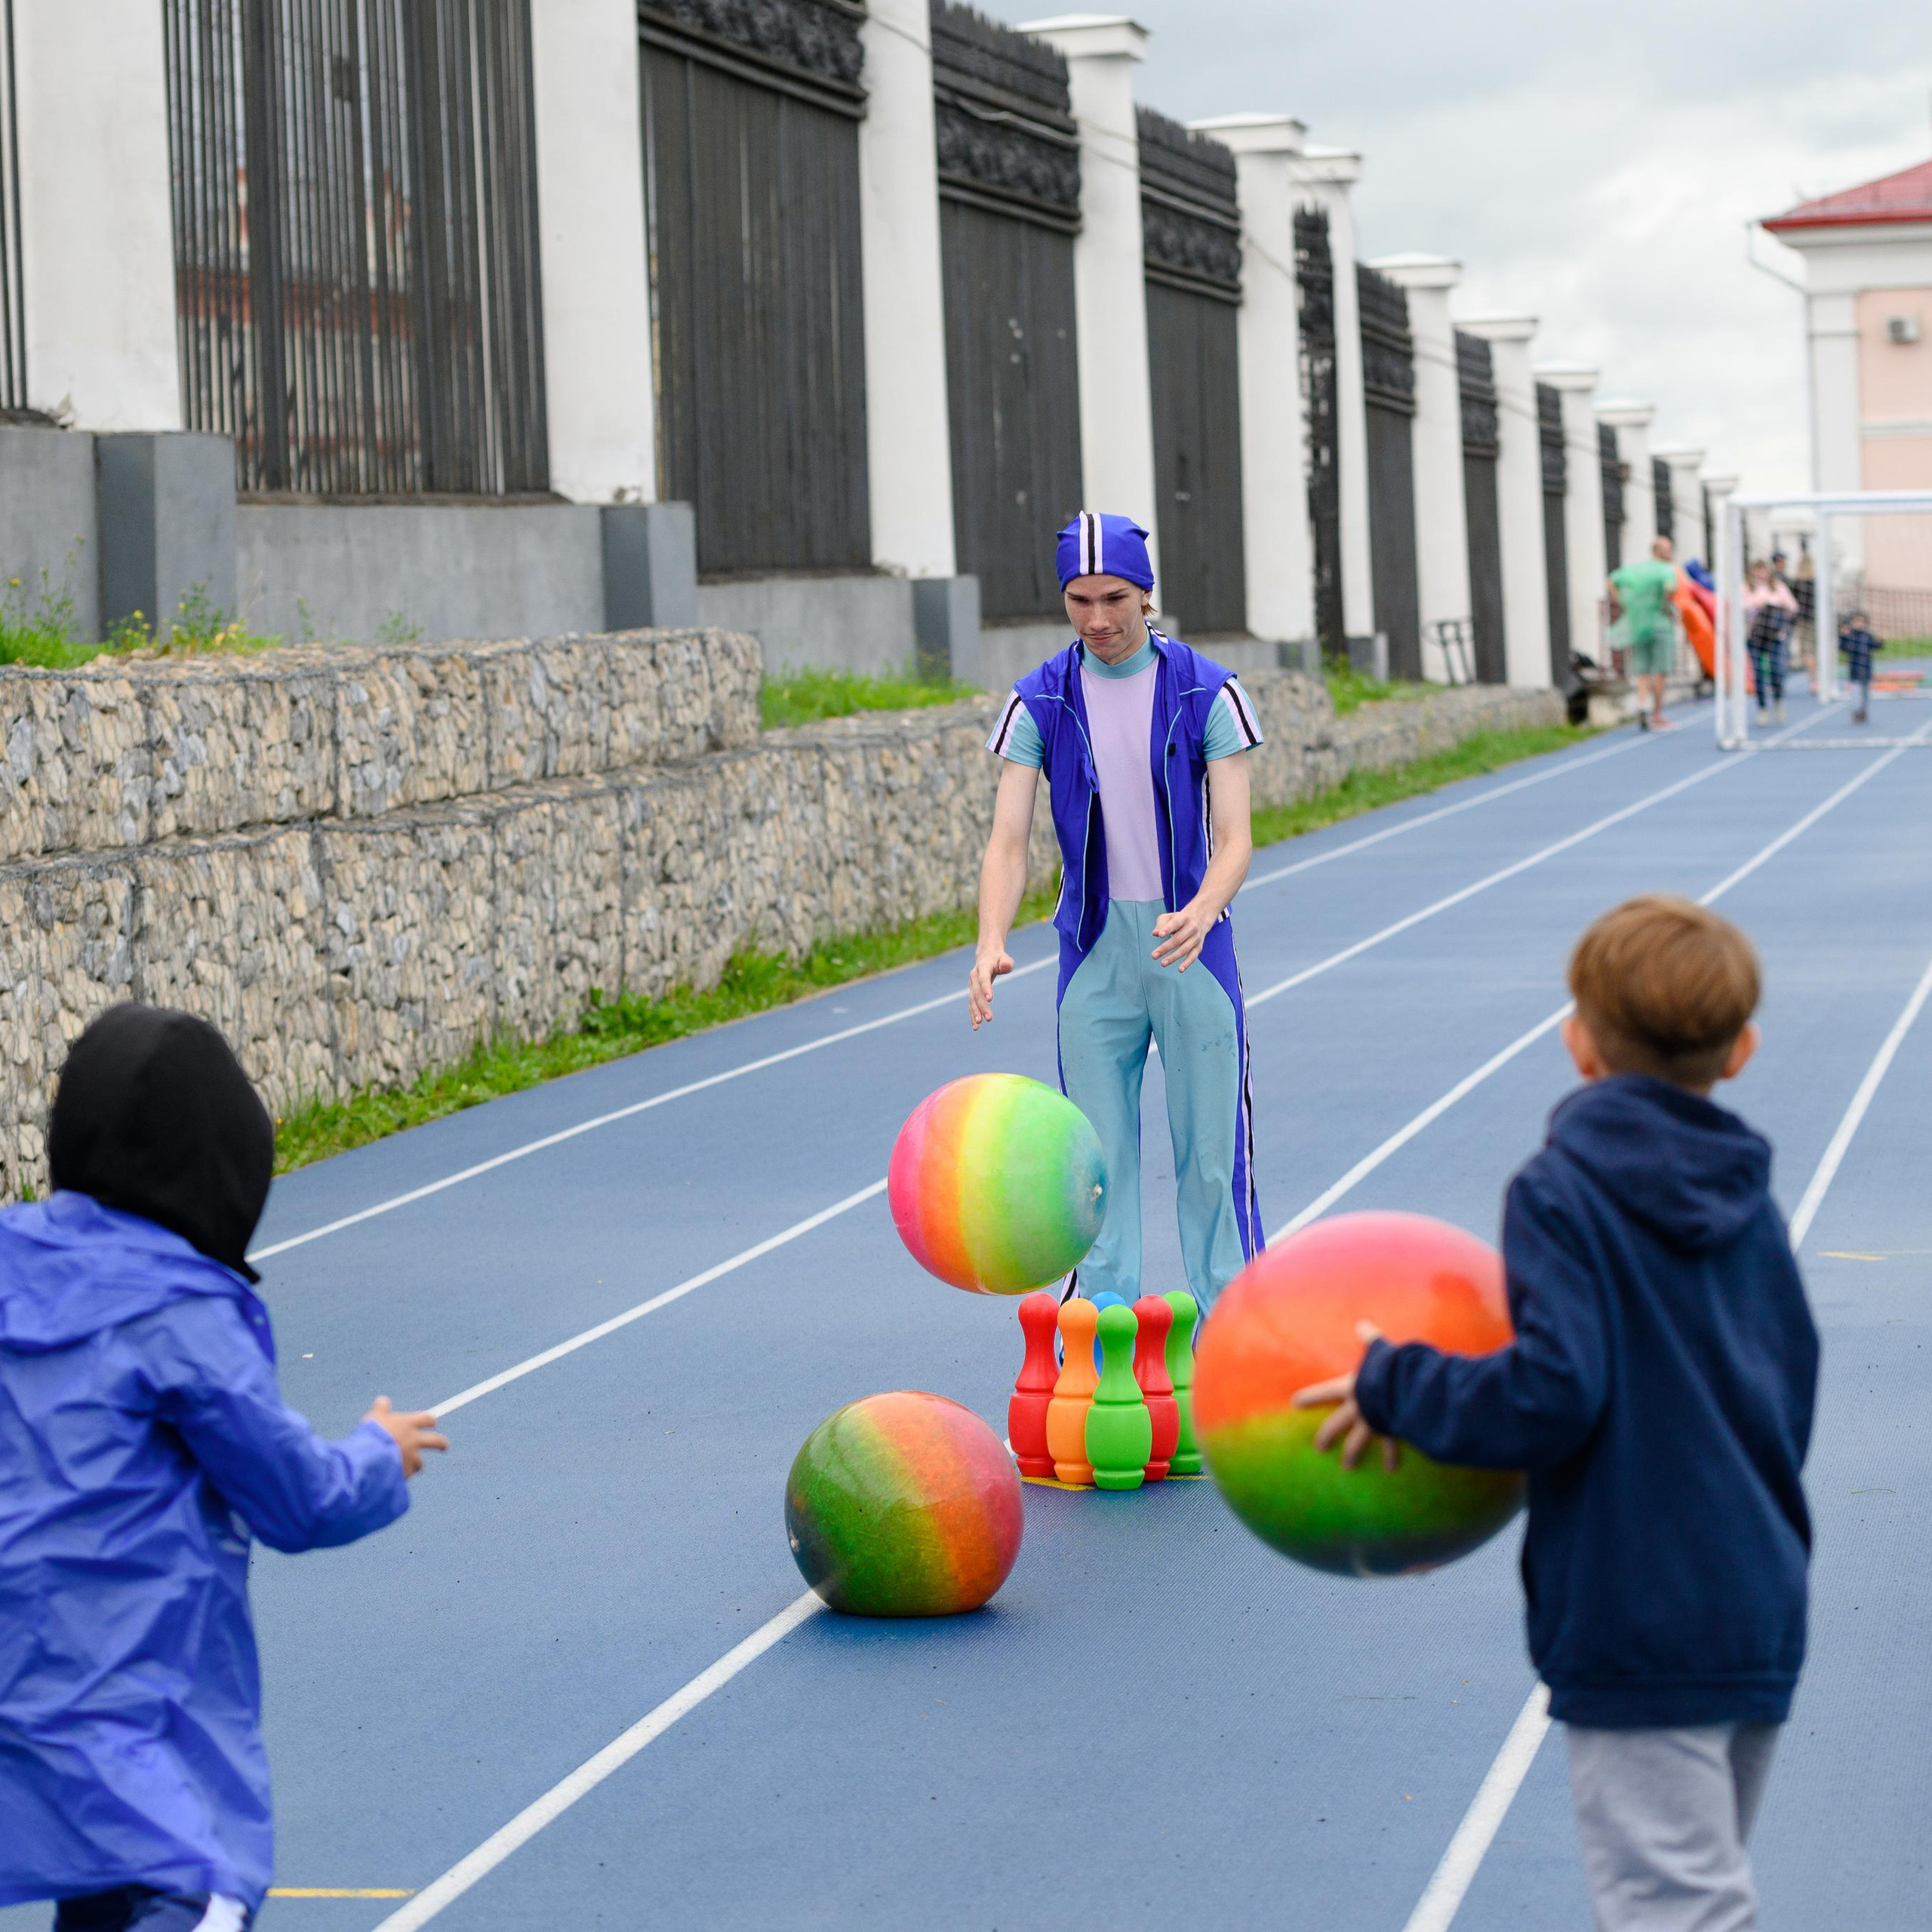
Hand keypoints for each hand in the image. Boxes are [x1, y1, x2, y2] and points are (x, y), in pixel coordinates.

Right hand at [364, 1396, 447, 1477]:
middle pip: (436, 1441)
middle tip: (444, 1447)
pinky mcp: (406, 1473)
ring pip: (420, 1463)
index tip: (433, 1423)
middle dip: (441, 1444)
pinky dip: (402, 1476)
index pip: (426, 1419)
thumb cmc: (371, 1435)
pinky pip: (406, 1475)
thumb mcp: (374, 1418)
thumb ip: (381, 1409)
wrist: (369, 1457)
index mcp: (408, 1424)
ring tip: (409, 1468)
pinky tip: (393, 1476)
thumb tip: (383, 1400)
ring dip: (416, 1465)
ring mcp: (412, 1458)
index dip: (430, 1421)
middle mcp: (414, 1441)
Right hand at [968, 947, 1012, 1028]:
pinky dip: (972, 1014)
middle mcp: (974, 976)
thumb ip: (1006, 963)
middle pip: (977, 993)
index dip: (986, 988)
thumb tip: (1005, 967)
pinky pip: (971, 1004)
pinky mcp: (972, 992)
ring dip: (975, 1012)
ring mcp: (972, 985)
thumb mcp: (1005, 958)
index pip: (983, 978)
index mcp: (983, 967)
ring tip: (978, 1025)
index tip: (990, 999)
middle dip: (982, 1006)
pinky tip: (975, 1026)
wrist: (986, 955)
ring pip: (972, 1000)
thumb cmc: (999, 959)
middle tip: (989, 1018)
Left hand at [1150, 901, 1211, 971]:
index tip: (1160, 935)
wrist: (1200, 918)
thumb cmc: (1180, 919)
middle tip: (1154, 955)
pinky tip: (1180, 969)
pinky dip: (1187, 963)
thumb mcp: (1170, 917)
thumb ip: (1161, 924)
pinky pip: (1193, 956)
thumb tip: (1155, 933)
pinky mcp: (1199, 947)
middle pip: (1178, 939)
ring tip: (1163, 963)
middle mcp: (1192, 928)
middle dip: (1166, 948)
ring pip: (1185, 949)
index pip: (1175, 923)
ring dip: (1174, 957)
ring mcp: (1196, 938)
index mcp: (1184, 918)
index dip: (1168, 929)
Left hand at [1291, 1322, 1397, 1471]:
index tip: (1294, 1404)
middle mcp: (1358, 1408)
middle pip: (1335, 1425)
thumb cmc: (1389, 1368)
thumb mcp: (1377, 1349)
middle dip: (1326, 1436)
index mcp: (1350, 1388)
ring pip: (1357, 1443)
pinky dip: (1391, 1458)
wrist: (1407, 1391)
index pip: (1324, 1392)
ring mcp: (1372, 1423)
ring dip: (1351, 1455)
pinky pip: (1391, 1448)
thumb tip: (1362, 1324)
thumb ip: (1369, 1337)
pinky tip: (1391, 1469)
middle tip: (1319, 1448)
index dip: (1309, 1397)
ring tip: (1347, 1466)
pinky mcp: (1391, 1431)